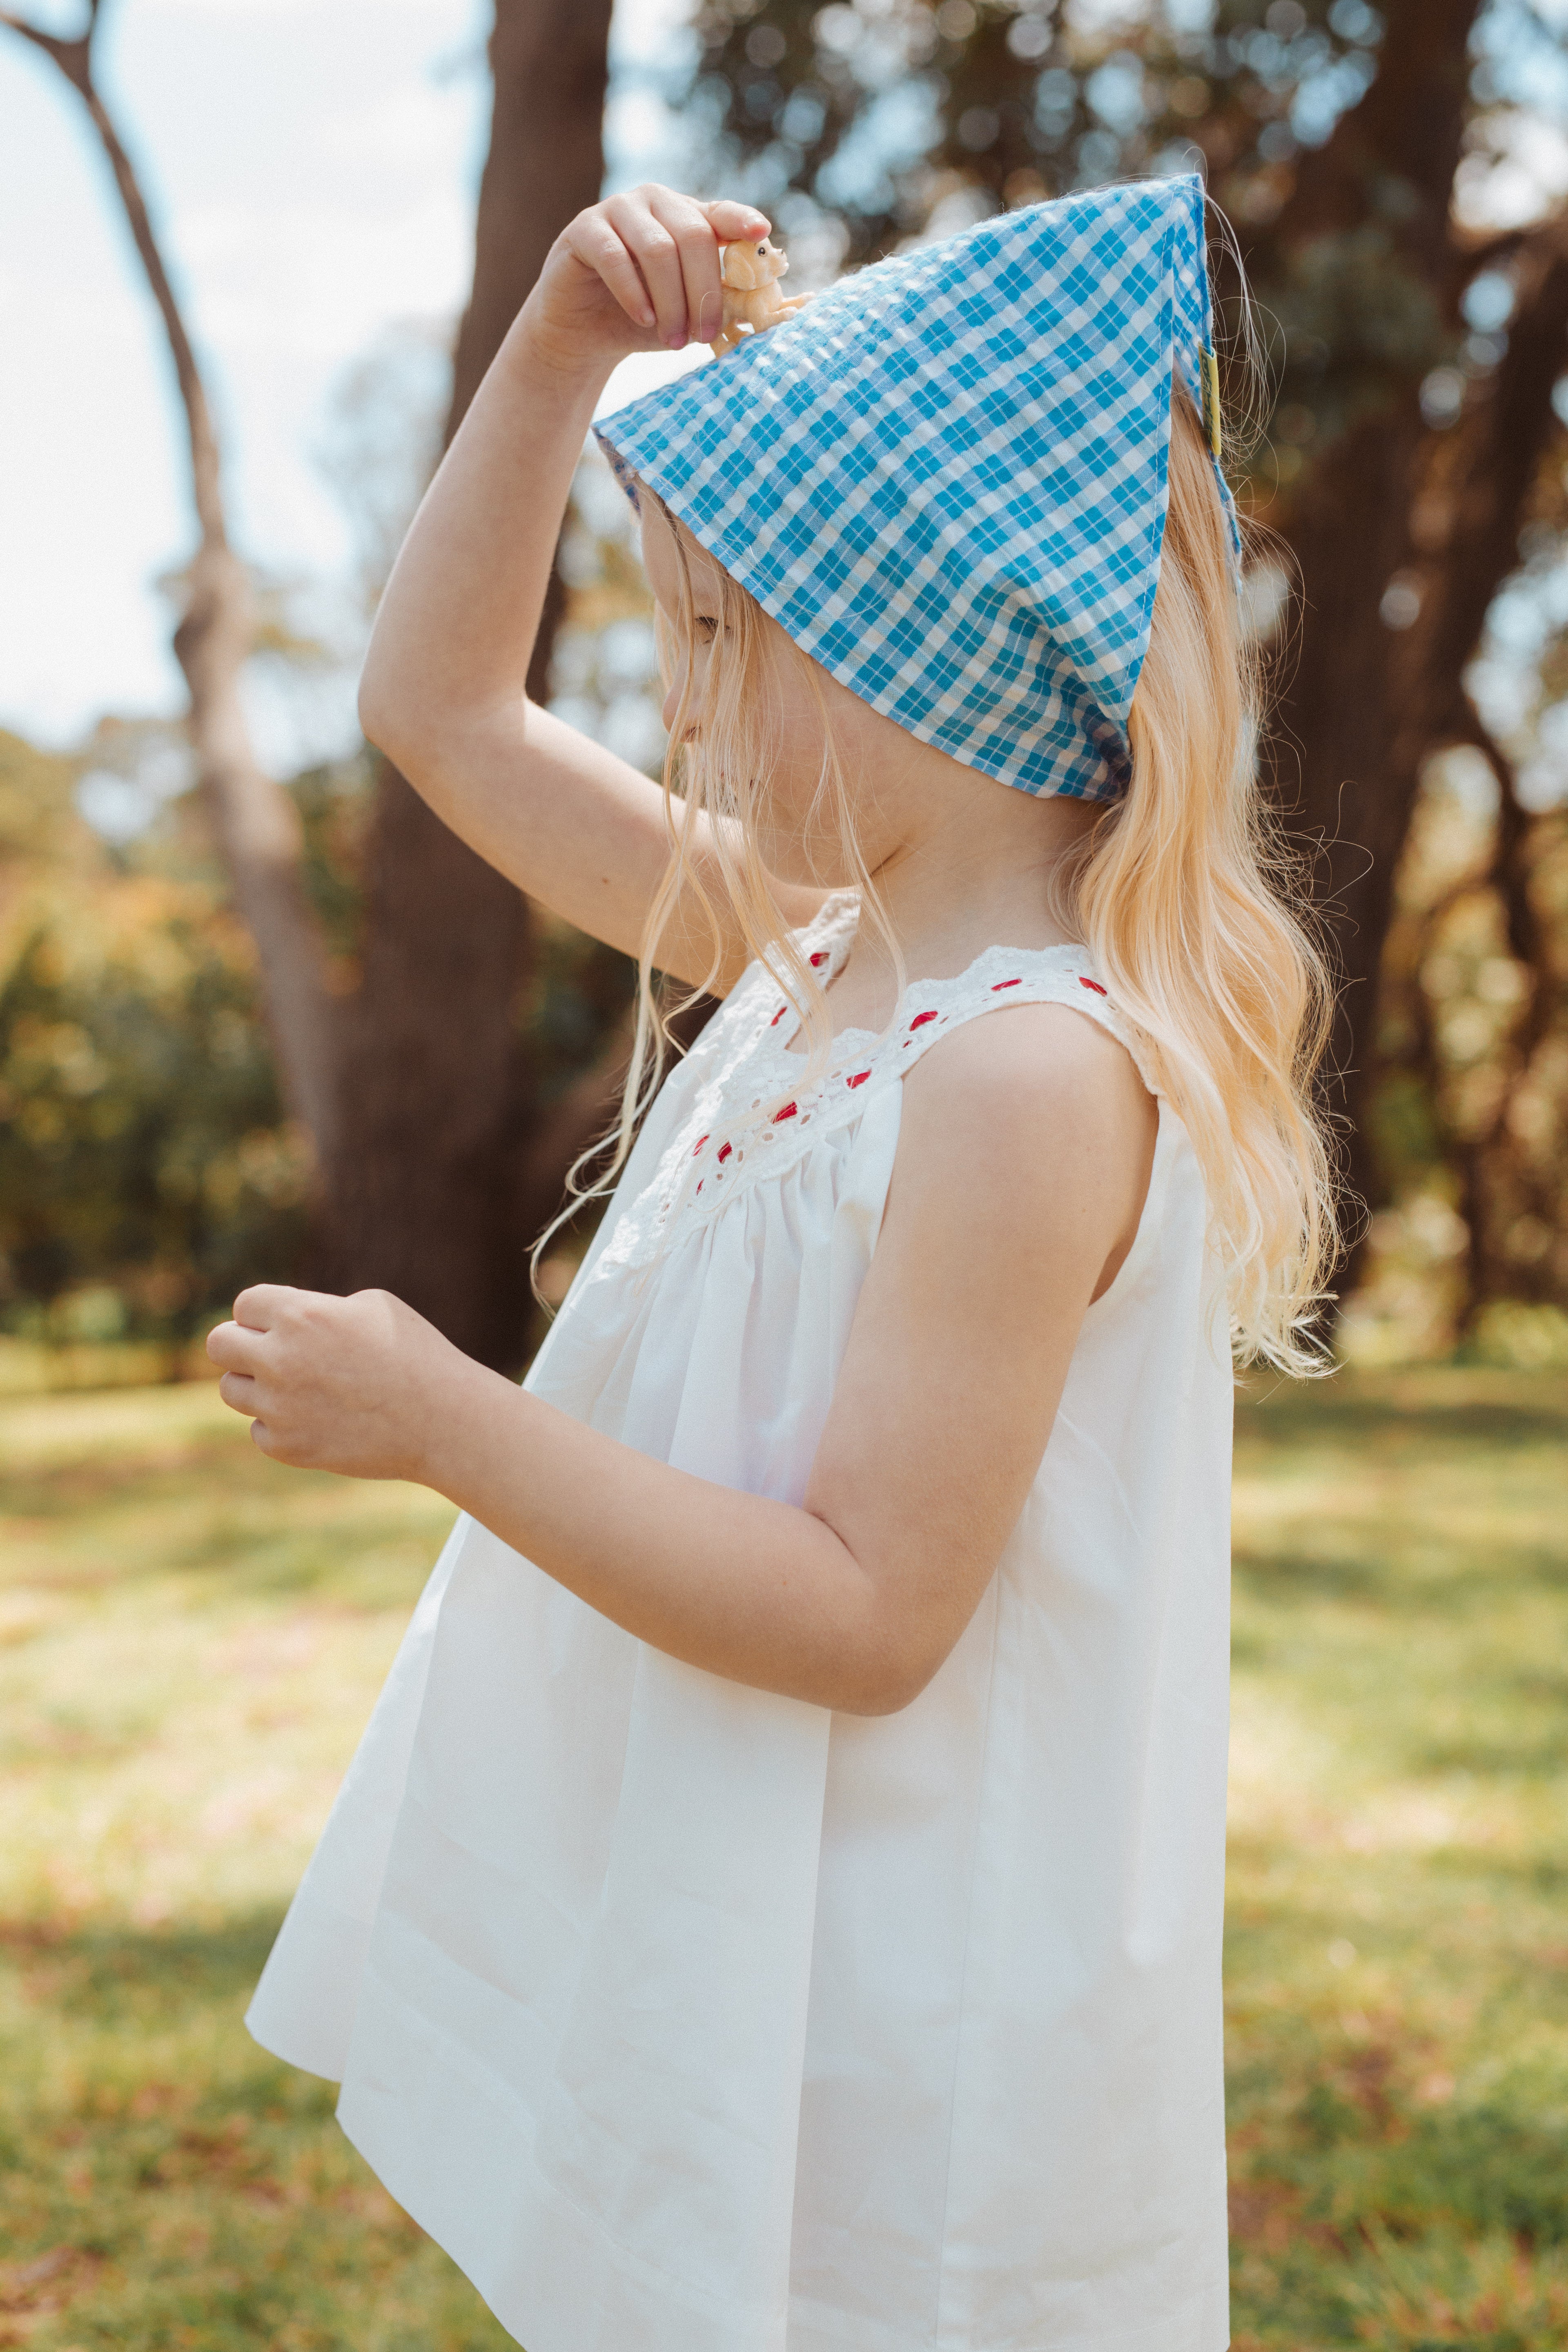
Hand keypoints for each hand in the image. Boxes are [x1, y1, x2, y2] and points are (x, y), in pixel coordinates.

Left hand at [206, 1285, 471, 1480]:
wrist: (443, 1420)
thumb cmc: (415, 1354)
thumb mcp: (371, 1307)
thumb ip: (317, 1310)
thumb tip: (284, 1323)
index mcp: (300, 1315)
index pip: (245, 1305)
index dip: (264, 1314)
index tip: (284, 1325)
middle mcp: (280, 1359)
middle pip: (219, 1344)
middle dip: (241, 1345)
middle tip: (270, 1355)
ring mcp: (279, 1407)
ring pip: (231, 1390)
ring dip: (258, 1386)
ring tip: (300, 1388)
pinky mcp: (287, 1447)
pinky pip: (258, 1430)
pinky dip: (281, 1425)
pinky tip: (318, 1419)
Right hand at [522, 183, 771, 372]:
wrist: (582, 335)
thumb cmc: (643, 320)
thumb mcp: (688, 313)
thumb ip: (720, 302)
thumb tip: (761, 308)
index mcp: (686, 216)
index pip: (718, 213)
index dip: (740, 220)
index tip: (761, 232)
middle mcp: (654, 202)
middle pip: (693, 236)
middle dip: (702, 292)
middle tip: (701, 337)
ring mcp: (617, 209)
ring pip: (657, 248)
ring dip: (670, 301)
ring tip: (673, 339)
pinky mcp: (584, 230)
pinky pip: (615, 257)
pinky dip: (633, 293)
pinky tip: (643, 319)